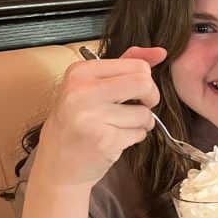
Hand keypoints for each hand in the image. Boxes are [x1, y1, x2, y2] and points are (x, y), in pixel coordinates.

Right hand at [34, 46, 167, 188]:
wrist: (57, 165)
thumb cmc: (77, 123)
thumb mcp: (93, 87)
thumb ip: (126, 65)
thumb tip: (160, 52)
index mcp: (80, 72)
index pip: (136, 65)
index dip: (145, 80)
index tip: (136, 91)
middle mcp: (82, 91)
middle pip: (144, 83)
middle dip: (151, 98)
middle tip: (141, 107)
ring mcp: (91, 117)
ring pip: (145, 113)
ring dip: (141, 123)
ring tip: (120, 127)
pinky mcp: (104, 140)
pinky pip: (139, 133)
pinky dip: (134, 137)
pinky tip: (115, 140)